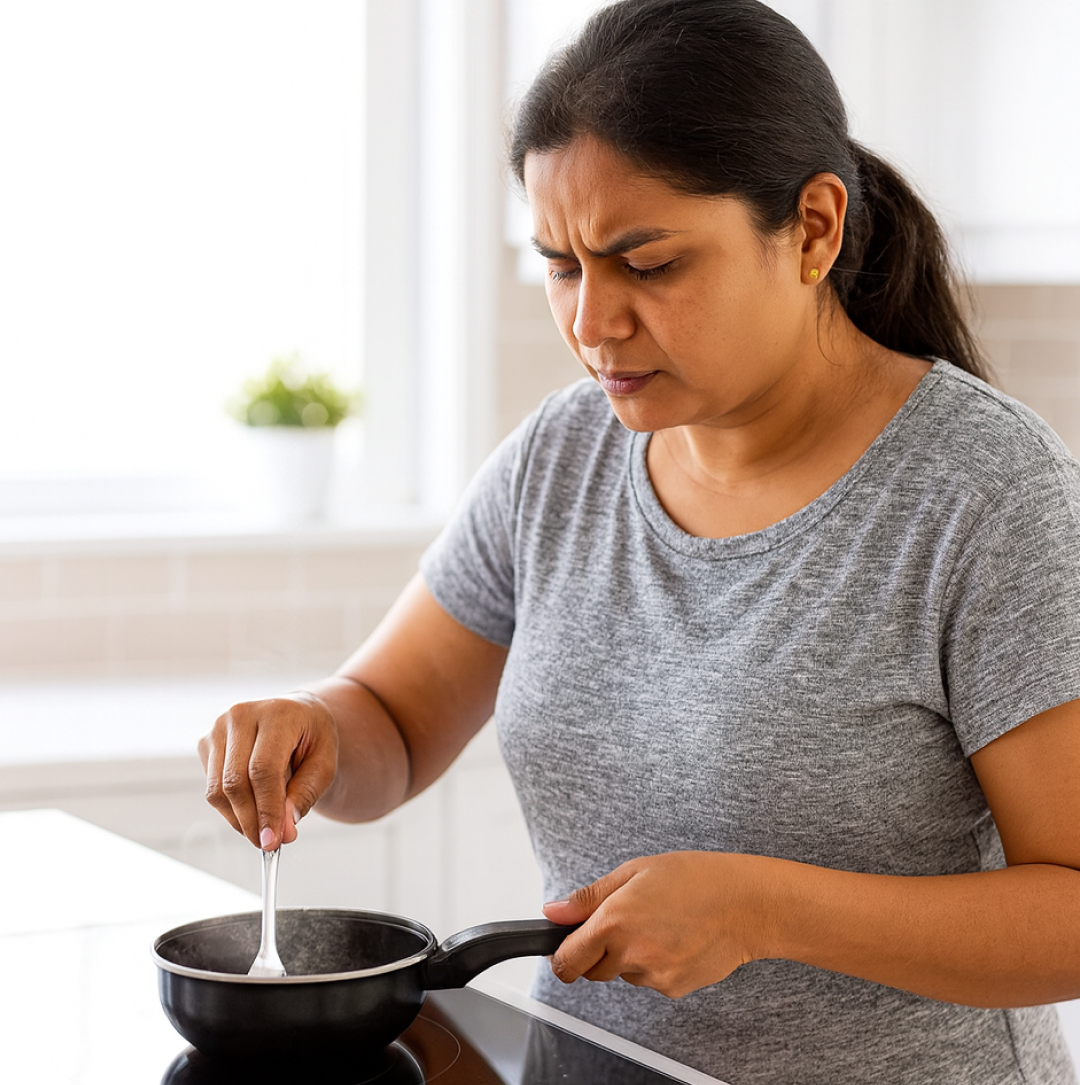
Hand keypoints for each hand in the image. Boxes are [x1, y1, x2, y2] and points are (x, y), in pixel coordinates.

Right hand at [198, 691, 338, 850]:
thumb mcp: (325, 763)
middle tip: (270, 844)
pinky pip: (212, 788)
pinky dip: (231, 810)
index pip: (263, 769)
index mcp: (277, 713)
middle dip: (252, 821)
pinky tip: (253, 809)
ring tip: (264, 830)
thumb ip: (306, 793)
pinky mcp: (206, 743)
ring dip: (240, 820)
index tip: (273, 841)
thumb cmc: (313, 738)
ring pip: (217, 789)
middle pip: (235, 781)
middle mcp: (242, 715)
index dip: (267, 809)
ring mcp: (219, 727)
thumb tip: (283, 828)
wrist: (299, 716)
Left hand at [542, 851, 775, 998]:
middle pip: (593, 970)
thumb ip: (589, 897)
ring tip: (660, 924)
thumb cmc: (694, 878)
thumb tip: (553, 912)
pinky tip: (677, 939)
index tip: (566, 947)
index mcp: (614, 921)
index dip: (562, 956)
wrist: (746, 904)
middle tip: (627, 920)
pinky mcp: (674, 989)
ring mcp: (653, 976)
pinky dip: (656, 964)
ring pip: (625, 973)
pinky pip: (651, 980)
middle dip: (600, 951)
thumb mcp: (634, 872)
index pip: (567, 961)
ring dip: (631, 956)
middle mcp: (630, 953)